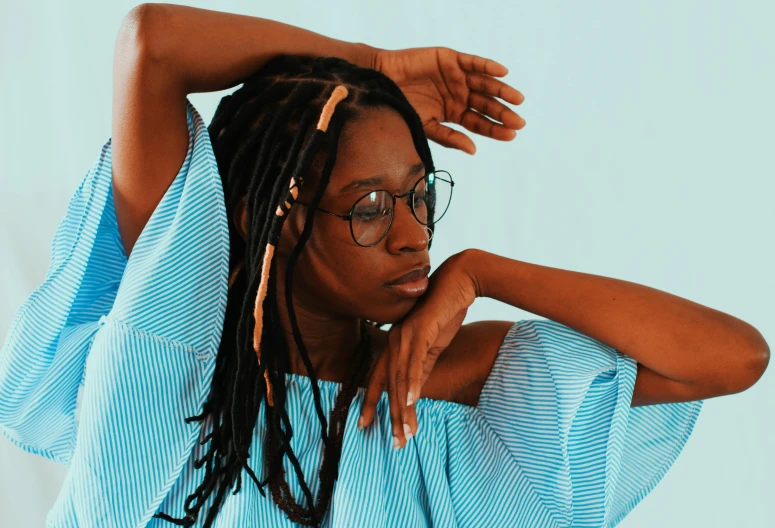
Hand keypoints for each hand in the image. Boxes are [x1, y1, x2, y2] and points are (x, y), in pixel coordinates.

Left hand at [357, 251, 476, 448]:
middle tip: (395, 443)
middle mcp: (394, 339)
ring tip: (406, 432)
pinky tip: (411, 402)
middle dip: (390, 416)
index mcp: (395, 343)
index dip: (370, 401)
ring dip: (402, 408)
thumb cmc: (445, 310)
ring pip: (399, 378)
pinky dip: (412, 383)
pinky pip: (414, 362)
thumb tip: (415, 390)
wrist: (459, 280)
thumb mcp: (432, 344)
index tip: (364, 425)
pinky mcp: (420, 330)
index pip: (377, 377)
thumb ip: (422, 365)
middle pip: (387, 384)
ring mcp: (405, 334)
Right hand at [373, 46, 525, 154]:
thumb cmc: (402, 107)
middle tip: (519, 121)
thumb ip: (450, 137)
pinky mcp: (451, 59)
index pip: (479, 122)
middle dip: (503, 113)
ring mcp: (457, 76)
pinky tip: (502, 73)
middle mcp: (459, 95)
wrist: (382, 83)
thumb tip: (473, 150)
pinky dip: (488, 66)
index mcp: (455, 112)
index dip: (495, 129)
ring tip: (517, 99)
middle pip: (486, 105)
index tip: (512, 135)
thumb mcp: (427, 127)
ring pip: (485, 84)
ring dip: (502, 90)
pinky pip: (473, 62)